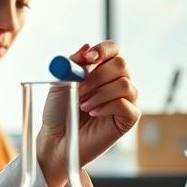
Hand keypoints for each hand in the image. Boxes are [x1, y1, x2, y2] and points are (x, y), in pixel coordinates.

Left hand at [37, 41, 140, 186]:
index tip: (88, 59)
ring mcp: (126, 99)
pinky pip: (126, 104)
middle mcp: (117, 80)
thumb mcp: (60, 82)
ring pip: (124, 84)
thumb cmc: (59, 111)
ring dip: (100, 94)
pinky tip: (94, 113)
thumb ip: (73, 64)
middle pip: (121, 64)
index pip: (112, 49)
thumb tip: (86, 47)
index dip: (103, 50)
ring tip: (84, 105)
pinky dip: (107, 107)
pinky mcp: (129, 117)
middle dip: (98, 76)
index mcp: (101, 68)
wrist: (56, 138)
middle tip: (79, 89)